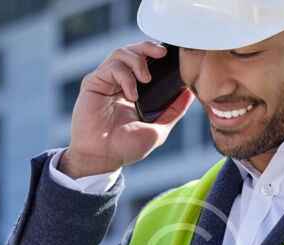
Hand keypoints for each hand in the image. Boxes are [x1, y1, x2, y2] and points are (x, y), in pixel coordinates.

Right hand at [62, 41, 195, 178]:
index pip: (145, 62)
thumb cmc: (125, 148)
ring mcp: (106, 82)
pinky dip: (125, 76)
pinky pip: (111, 67)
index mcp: (134, 90)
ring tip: (146, 79)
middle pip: (133, 50)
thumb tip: (190, 94)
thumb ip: (173, 112)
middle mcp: (119, 83)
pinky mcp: (94, 83)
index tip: (171, 57)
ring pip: (122, 53)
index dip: (157, 54)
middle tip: (162, 53)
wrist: (103, 158)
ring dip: (138, 61)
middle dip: (149, 47)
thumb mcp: (157, 130)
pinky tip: (131, 94)